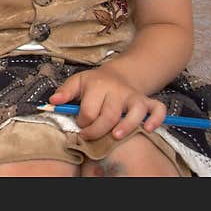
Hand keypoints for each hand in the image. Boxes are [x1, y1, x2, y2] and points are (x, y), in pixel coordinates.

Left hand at [49, 68, 166, 139]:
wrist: (119, 74)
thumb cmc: (95, 82)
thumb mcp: (77, 82)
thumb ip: (65, 92)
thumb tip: (53, 101)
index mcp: (98, 85)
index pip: (90, 110)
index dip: (83, 122)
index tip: (80, 124)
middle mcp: (117, 90)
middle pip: (110, 114)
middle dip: (98, 130)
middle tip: (89, 136)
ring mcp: (134, 96)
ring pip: (135, 111)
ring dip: (127, 125)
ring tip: (116, 136)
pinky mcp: (147, 100)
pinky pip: (158, 109)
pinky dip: (156, 119)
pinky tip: (148, 128)